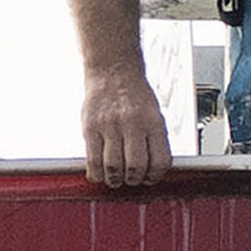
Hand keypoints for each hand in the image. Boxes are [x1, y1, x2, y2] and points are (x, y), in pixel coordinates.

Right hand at [80, 72, 176, 190]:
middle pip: (136, 167)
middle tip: (131, 180)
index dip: (155, 176)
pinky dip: (96, 173)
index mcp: (153, 122)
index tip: (149, 178)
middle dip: (134, 180)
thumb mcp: (154, 114)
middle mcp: (133, 123)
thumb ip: (155, 140)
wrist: (113, 70)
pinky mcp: (91, 127)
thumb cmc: (135, 95)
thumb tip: (154, 169)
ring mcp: (110, 125)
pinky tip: (99, 173)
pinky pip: (93, 160)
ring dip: (115, 179)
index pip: (160, 161)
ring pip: (113, 167)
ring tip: (115, 178)